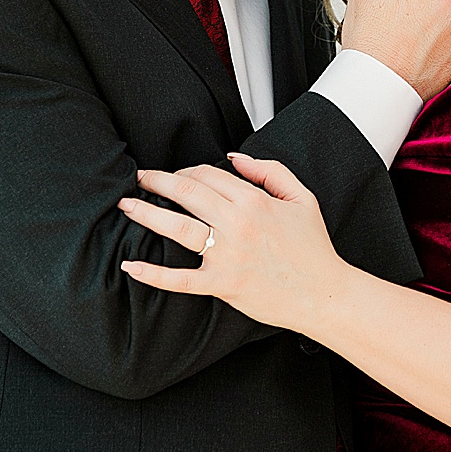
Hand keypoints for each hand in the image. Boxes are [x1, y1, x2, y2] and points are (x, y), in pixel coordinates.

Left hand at [119, 154, 344, 335]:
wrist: (323, 293)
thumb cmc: (313, 247)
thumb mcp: (301, 197)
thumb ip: (269, 171)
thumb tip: (236, 158)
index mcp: (255, 201)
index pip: (210, 174)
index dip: (188, 169)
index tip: (177, 173)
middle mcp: (237, 224)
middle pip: (188, 193)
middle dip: (159, 181)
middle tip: (141, 177)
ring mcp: (227, 255)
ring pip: (179, 227)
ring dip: (148, 213)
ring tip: (128, 205)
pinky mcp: (222, 284)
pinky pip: (180, 279)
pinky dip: (153, 274)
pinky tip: (132, 265)